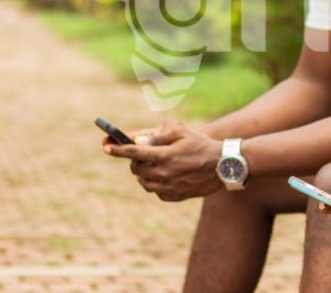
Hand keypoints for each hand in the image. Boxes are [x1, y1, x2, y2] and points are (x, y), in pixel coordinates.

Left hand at [103, 121, 223, 200]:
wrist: (224, 164)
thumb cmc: (202, 144)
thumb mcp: (182, 133)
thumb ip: (159, 136)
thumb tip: (138, 140)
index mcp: (165, 155)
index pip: (134, 152)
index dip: (117, 148)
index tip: (105, 146)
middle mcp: (165, 173)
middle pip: (136, 169)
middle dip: (135, 160)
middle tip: (142, 154)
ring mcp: (170, 187)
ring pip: (144, 183)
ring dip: (143, 174)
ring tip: (154, 165)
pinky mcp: (176, 196)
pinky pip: (157, 192)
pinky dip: (156, 184)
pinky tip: (165, 176)